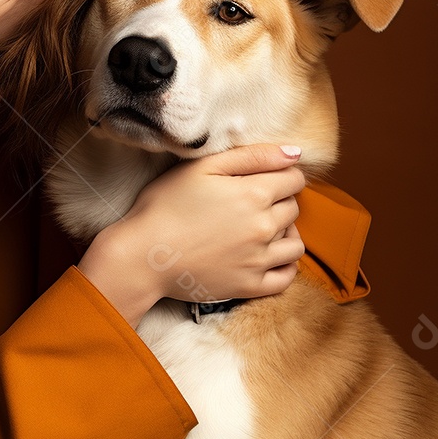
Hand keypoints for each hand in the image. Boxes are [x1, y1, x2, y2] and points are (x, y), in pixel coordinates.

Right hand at [77, 144, 305, 328]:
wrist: (142, 255)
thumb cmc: (165, 206)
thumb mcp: (202, 168)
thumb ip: (252, 156)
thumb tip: (295, 153)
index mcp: (254, 194)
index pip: (294, 179)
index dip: (282, 174)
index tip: (262, 179)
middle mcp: (264, 227)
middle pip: (293, 209)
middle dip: (279, 201)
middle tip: (250, 203)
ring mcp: (259, 260)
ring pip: (296, 244)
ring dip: (285, 233)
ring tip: (260, 229)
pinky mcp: (249, 286)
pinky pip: (286, 277)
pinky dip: (285, 266)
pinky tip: (269, 257)